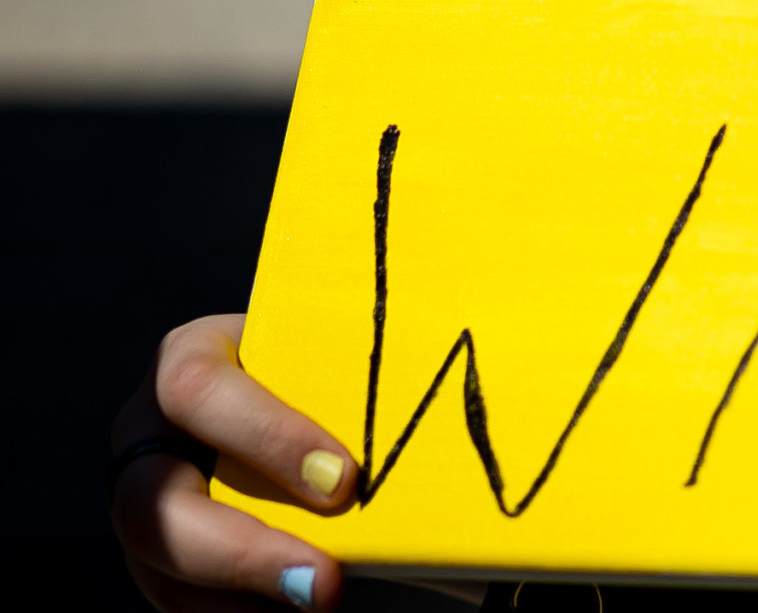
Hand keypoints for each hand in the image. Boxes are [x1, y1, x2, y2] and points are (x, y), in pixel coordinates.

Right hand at [110, 314, 353, 611]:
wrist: (299, 389)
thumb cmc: (322, 363)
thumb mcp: (329, 352)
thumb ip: (355, 383)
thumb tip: (433, 430)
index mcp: (191, 358)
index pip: (197, 391)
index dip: (266, 437)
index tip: (344, 480)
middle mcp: (148, 429)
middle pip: (153, 503)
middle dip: (241, 552)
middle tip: (324, 583)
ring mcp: (143, 494)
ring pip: (158, 562)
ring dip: (239, 592)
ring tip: (315, 598)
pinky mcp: (157, 548)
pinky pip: (174, 593)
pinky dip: (231, 609)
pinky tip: (291, 607)